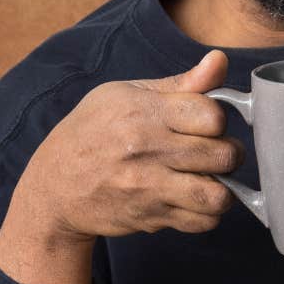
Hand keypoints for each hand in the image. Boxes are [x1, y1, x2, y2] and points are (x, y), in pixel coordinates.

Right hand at [0, 51, 242, 283]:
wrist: (54, 187)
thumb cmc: (92, 132)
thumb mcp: (125, 95)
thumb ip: (180, 84)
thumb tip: (219, 61)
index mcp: (144, 113)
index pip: (211, 114)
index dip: (218, 118)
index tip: (207, 122)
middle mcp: (147, 151)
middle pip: (222, 155)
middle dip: (229, 153)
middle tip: (217, 152)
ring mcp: (149, 188)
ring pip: (217, 195)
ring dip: (224, 188)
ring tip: (211, 178)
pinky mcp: (151, 217)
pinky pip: (202, 222)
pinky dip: (207, 213)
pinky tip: (195, 199)